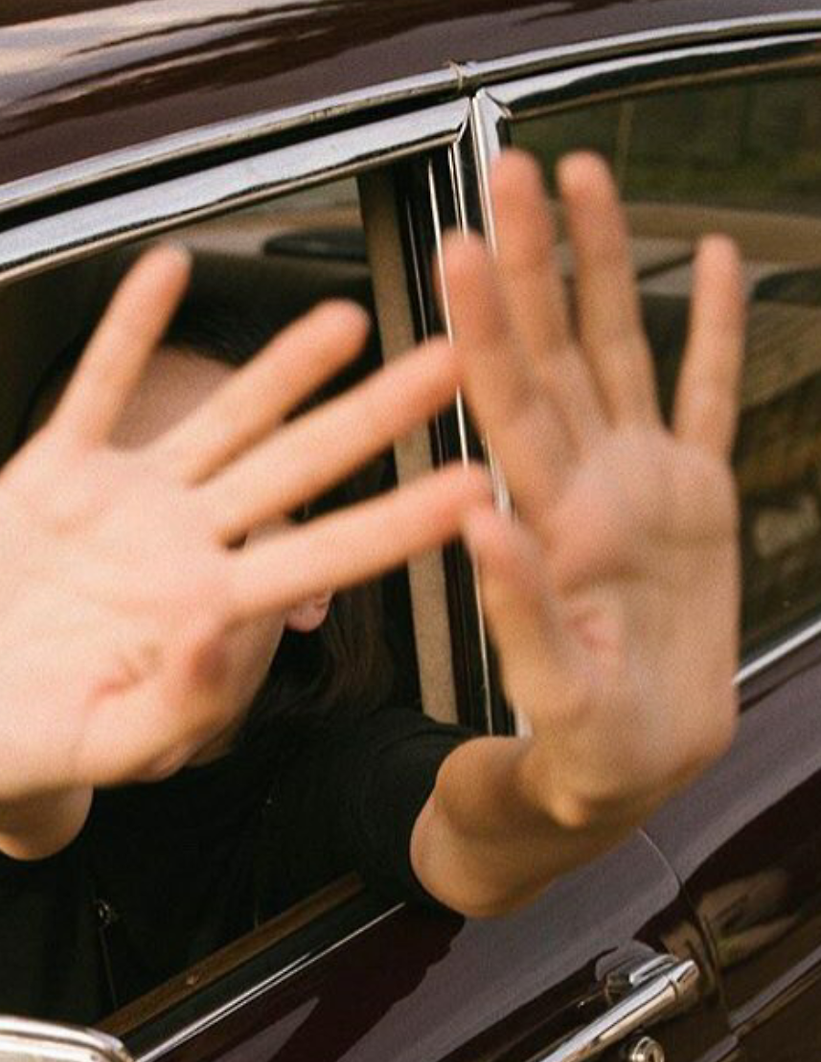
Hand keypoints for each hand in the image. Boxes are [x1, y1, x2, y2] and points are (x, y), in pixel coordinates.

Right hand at [0, 247, 489, 839]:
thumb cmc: (28, 746)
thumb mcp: (102, 748)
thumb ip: (171, 706)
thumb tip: (218, 633)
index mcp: (208, 609)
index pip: (323, 556)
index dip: (398, 520)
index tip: (476, 484)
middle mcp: (183, 544)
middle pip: (295, 468)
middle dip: (372, 416)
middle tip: (452, 361)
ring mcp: (125, 500)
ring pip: (220, 419)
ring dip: (281, 366)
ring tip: (347, 316)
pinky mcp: (54, 470)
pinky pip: (98, 388)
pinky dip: (128, 330)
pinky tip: (168, 267)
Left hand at [439, 149, 744, 827]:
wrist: (622, 778)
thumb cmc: (574, 755)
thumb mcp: (549, 698)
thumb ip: (518, 612)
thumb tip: (477, 520)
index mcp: (549, 528)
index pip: (508, 408)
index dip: (485, 325)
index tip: (459, 245)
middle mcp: (587, 489)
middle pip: (556, 353)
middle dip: (535, 260)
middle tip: (514, 168)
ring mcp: (642, 487)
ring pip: (621, 354)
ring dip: (604, 268)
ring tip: (589, 177)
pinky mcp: (696, 504)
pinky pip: (705, 401)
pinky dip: (715, 333)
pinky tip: (717, 260)